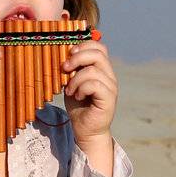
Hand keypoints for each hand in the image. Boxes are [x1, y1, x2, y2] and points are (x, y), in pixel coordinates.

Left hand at [62, 36, 117, 150]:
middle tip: (65, 69)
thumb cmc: (78, 106)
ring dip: (76, 79)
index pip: (99, 47)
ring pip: (93, 70)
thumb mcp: (72, 83)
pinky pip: (95, 85)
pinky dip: (82, 88)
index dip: (83, 46)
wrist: (86, 130)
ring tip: (70, 90)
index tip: (68, 54)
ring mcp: (111, 86)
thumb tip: (64, 54)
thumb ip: (72, 70)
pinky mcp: (109, 98)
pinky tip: (77, 96)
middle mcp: (109, 75)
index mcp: (101, 69)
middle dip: (77, 58)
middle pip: (98, 53)